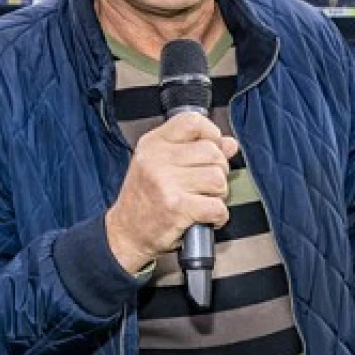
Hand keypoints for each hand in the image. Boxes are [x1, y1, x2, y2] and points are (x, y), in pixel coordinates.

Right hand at [105, 113, 238, 273]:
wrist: (125, 233)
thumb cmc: (145, 199)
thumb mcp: (162, 165)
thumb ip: (196, 150)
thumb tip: (229, 143)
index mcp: (153, 144)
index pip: (192, 121)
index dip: (210, 134)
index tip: (211, 150)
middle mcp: (157, 159)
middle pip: (213, 153)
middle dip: (218, 171)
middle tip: (203, 185)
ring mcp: (166, 182)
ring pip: (218, 179)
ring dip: (218, 195)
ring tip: (201, 200)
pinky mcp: (177, 207)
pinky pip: (217, 206)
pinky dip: (218, 216)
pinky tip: (205, 217)